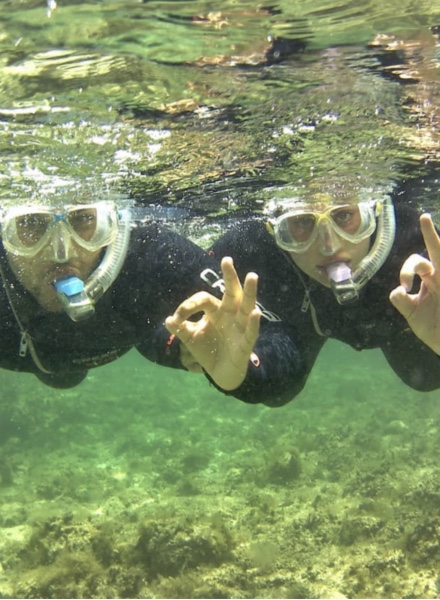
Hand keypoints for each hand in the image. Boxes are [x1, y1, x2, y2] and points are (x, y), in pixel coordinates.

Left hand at [165, 257, 260, 389]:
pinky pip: (252, 331)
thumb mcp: (190, 339)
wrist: (220, 374)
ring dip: (249, 292)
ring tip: (252, 276)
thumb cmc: (208, 351)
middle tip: (226, 260)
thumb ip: (180, 329)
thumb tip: (167, 320)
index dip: (188, 306)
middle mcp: (230, 314)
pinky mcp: (246, 342)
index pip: (203, 299)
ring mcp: (240, 327)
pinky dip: (254, 322)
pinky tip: (256, 312)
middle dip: (230, 276)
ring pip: (247, 306)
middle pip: (231, 292)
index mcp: (216, 311)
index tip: (176, 318)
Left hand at [390, 213, 439, 354]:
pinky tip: (434, 271)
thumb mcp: (413, 315)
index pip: (416, 262)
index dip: (407, 270)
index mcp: (430, 280)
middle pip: (437, 250)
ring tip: (427, 246)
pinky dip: (434, 269)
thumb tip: (397, 290)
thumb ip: (403, 302)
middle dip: (430, 234)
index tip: (405, 286)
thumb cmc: (434, 328)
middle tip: (424, 217)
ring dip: (436, 244)